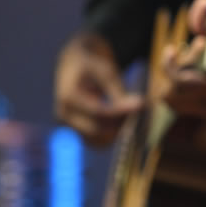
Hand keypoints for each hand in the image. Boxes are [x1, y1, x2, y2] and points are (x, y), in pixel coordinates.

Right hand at [55, 32, 141, 146]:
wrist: (74, 66)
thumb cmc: (90, 65)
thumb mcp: (104, 72)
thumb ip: (117, 91)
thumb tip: (137, 106)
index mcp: (68, 97)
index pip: (97, 111)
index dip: (121, 111)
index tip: (141, 105)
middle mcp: (64, 115)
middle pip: (96, 130)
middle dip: (121, 124)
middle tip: (141, 113)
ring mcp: (69, 125)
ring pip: (97, 140)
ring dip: (117, 133)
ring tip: (134, 117)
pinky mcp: (76, 131)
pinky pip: (96, 141)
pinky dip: (111, 136)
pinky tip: (125, 123)